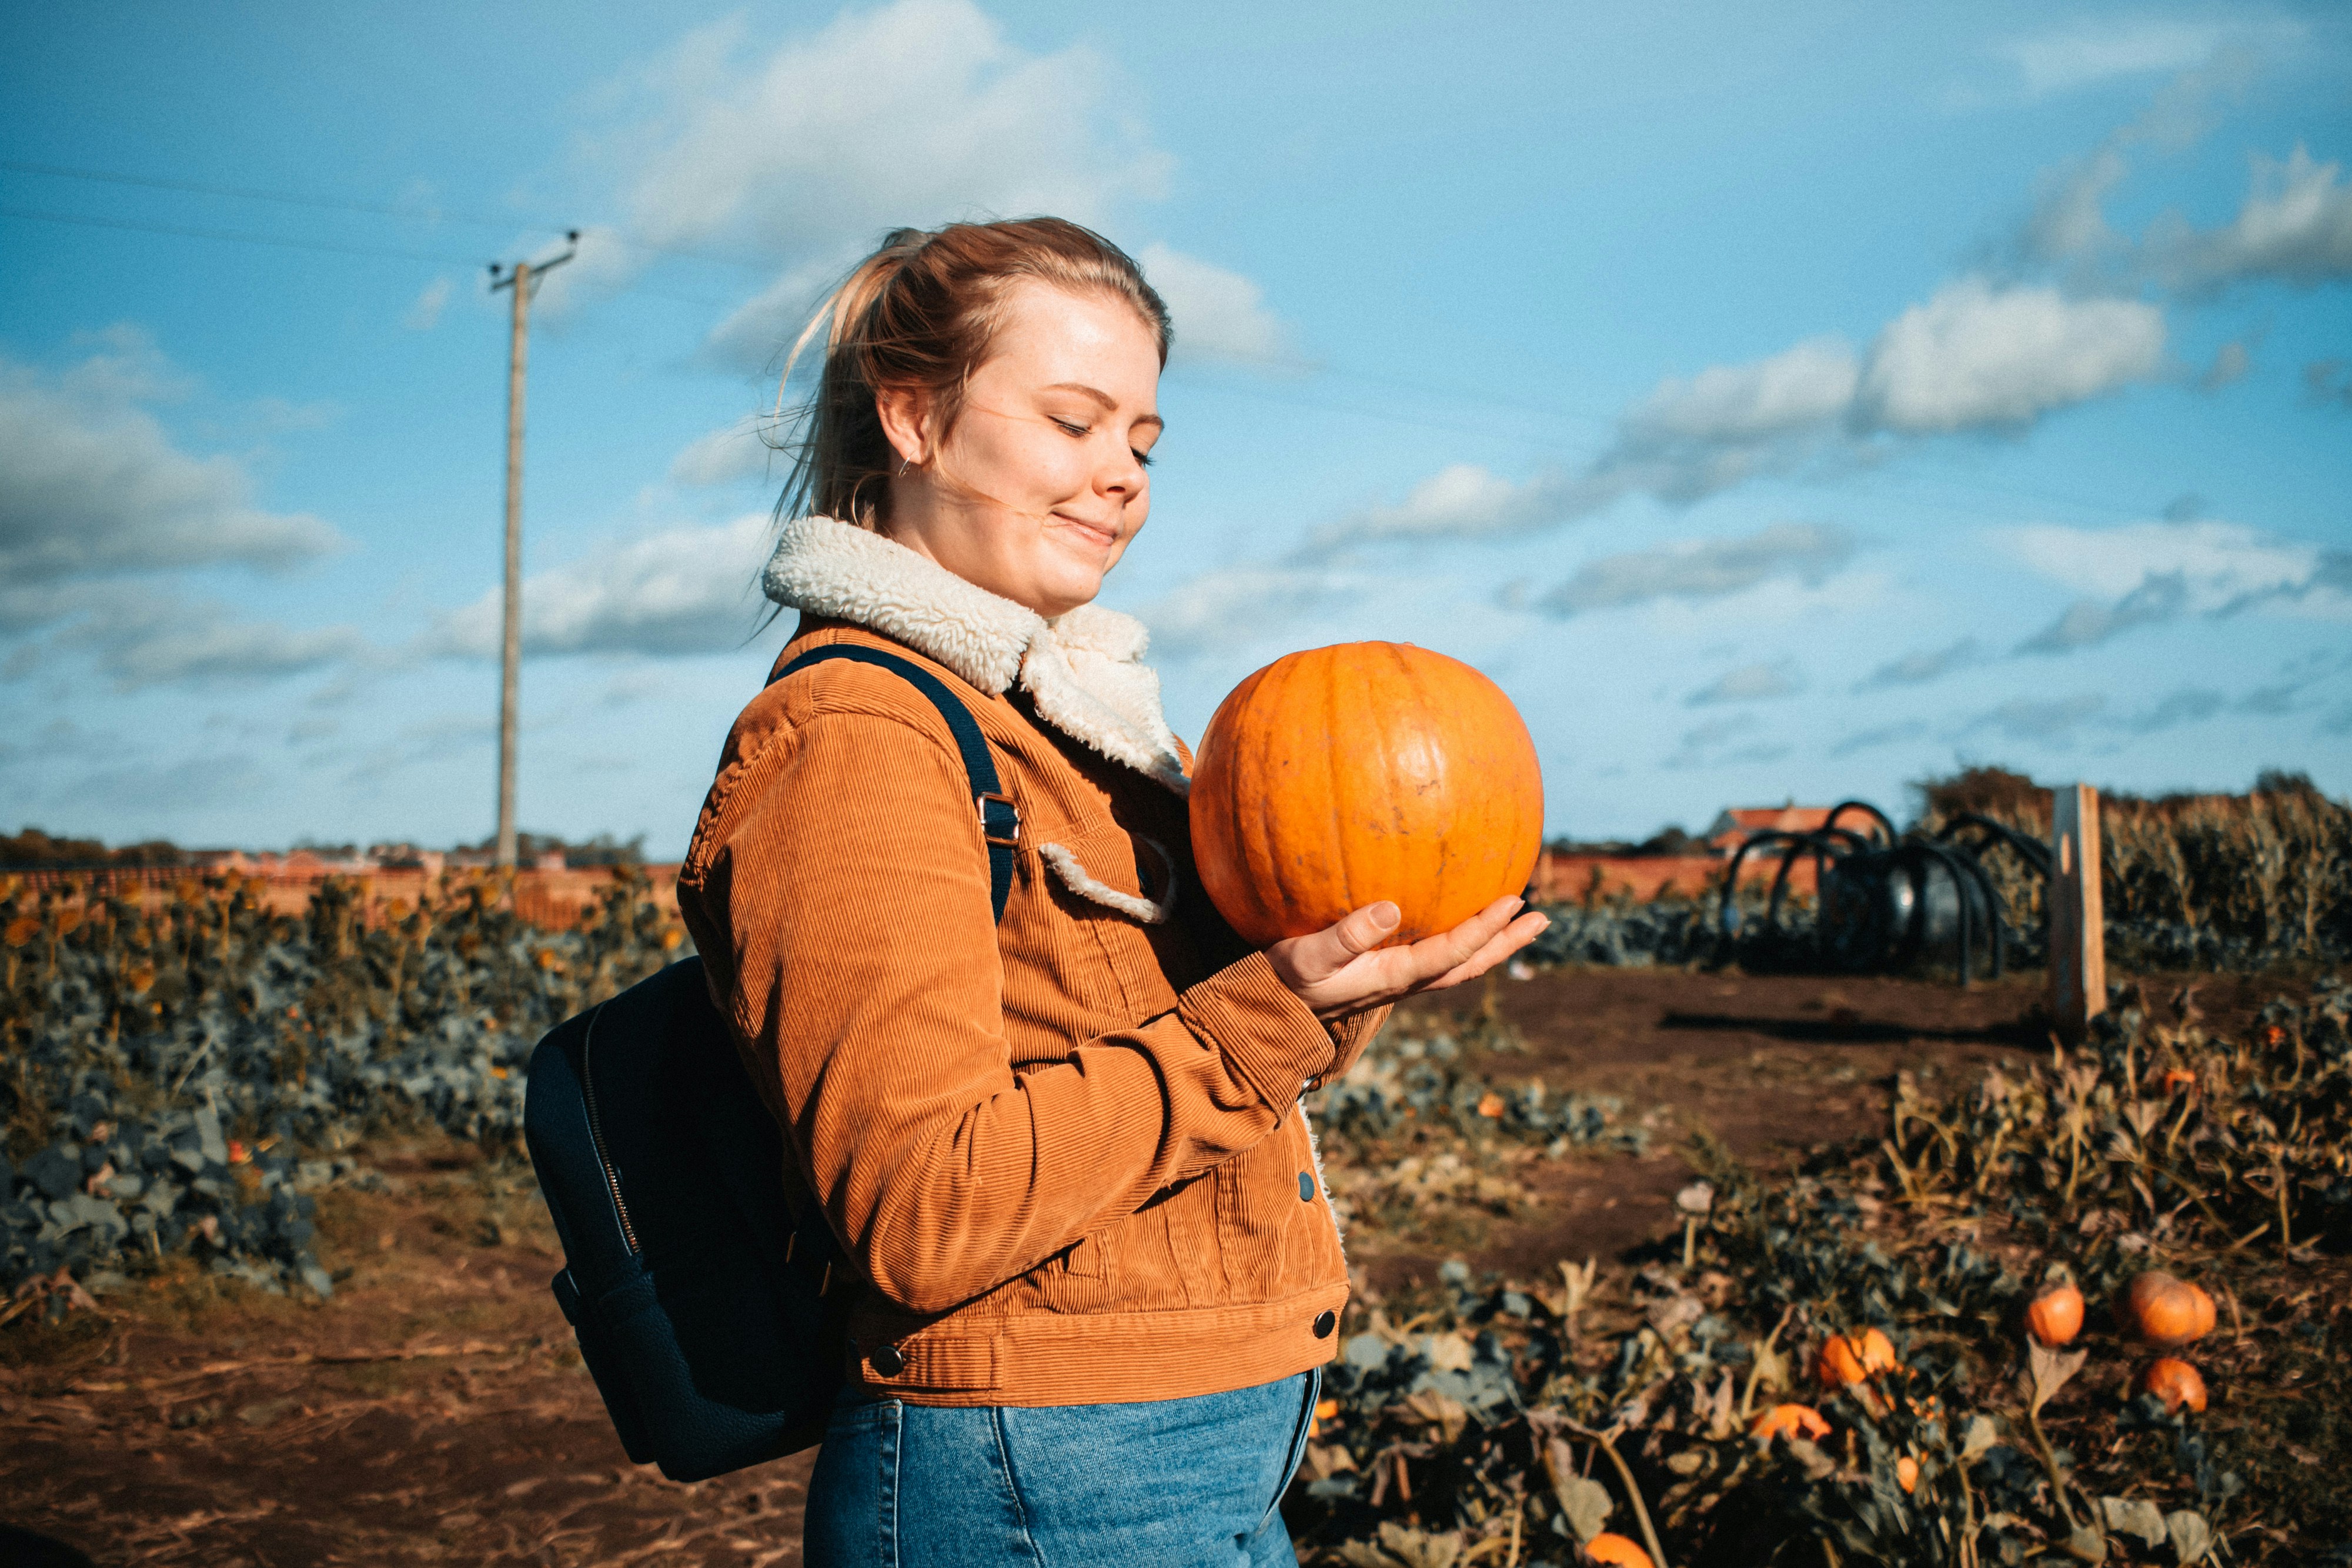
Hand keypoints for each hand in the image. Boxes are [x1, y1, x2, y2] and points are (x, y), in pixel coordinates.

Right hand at [1266, 897, 1549, 1022]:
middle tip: (1543, 919)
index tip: (1514, 901)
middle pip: (1470, 963)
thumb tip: (1392, 910)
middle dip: (1506, 942)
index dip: (1485, 928)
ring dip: (1494, 943)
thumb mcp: (1308, 957)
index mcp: (1394, 976)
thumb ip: (1346, 935)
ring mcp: (1401, 978)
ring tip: (1523, 921)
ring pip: (1460, 963)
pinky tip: (1466, 918)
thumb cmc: (1286, 981)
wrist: (1272, 1010)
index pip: (1452, 952)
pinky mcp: (1391, 971)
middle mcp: (1407, 981)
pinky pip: (1440, 955)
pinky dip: (1465, 940)